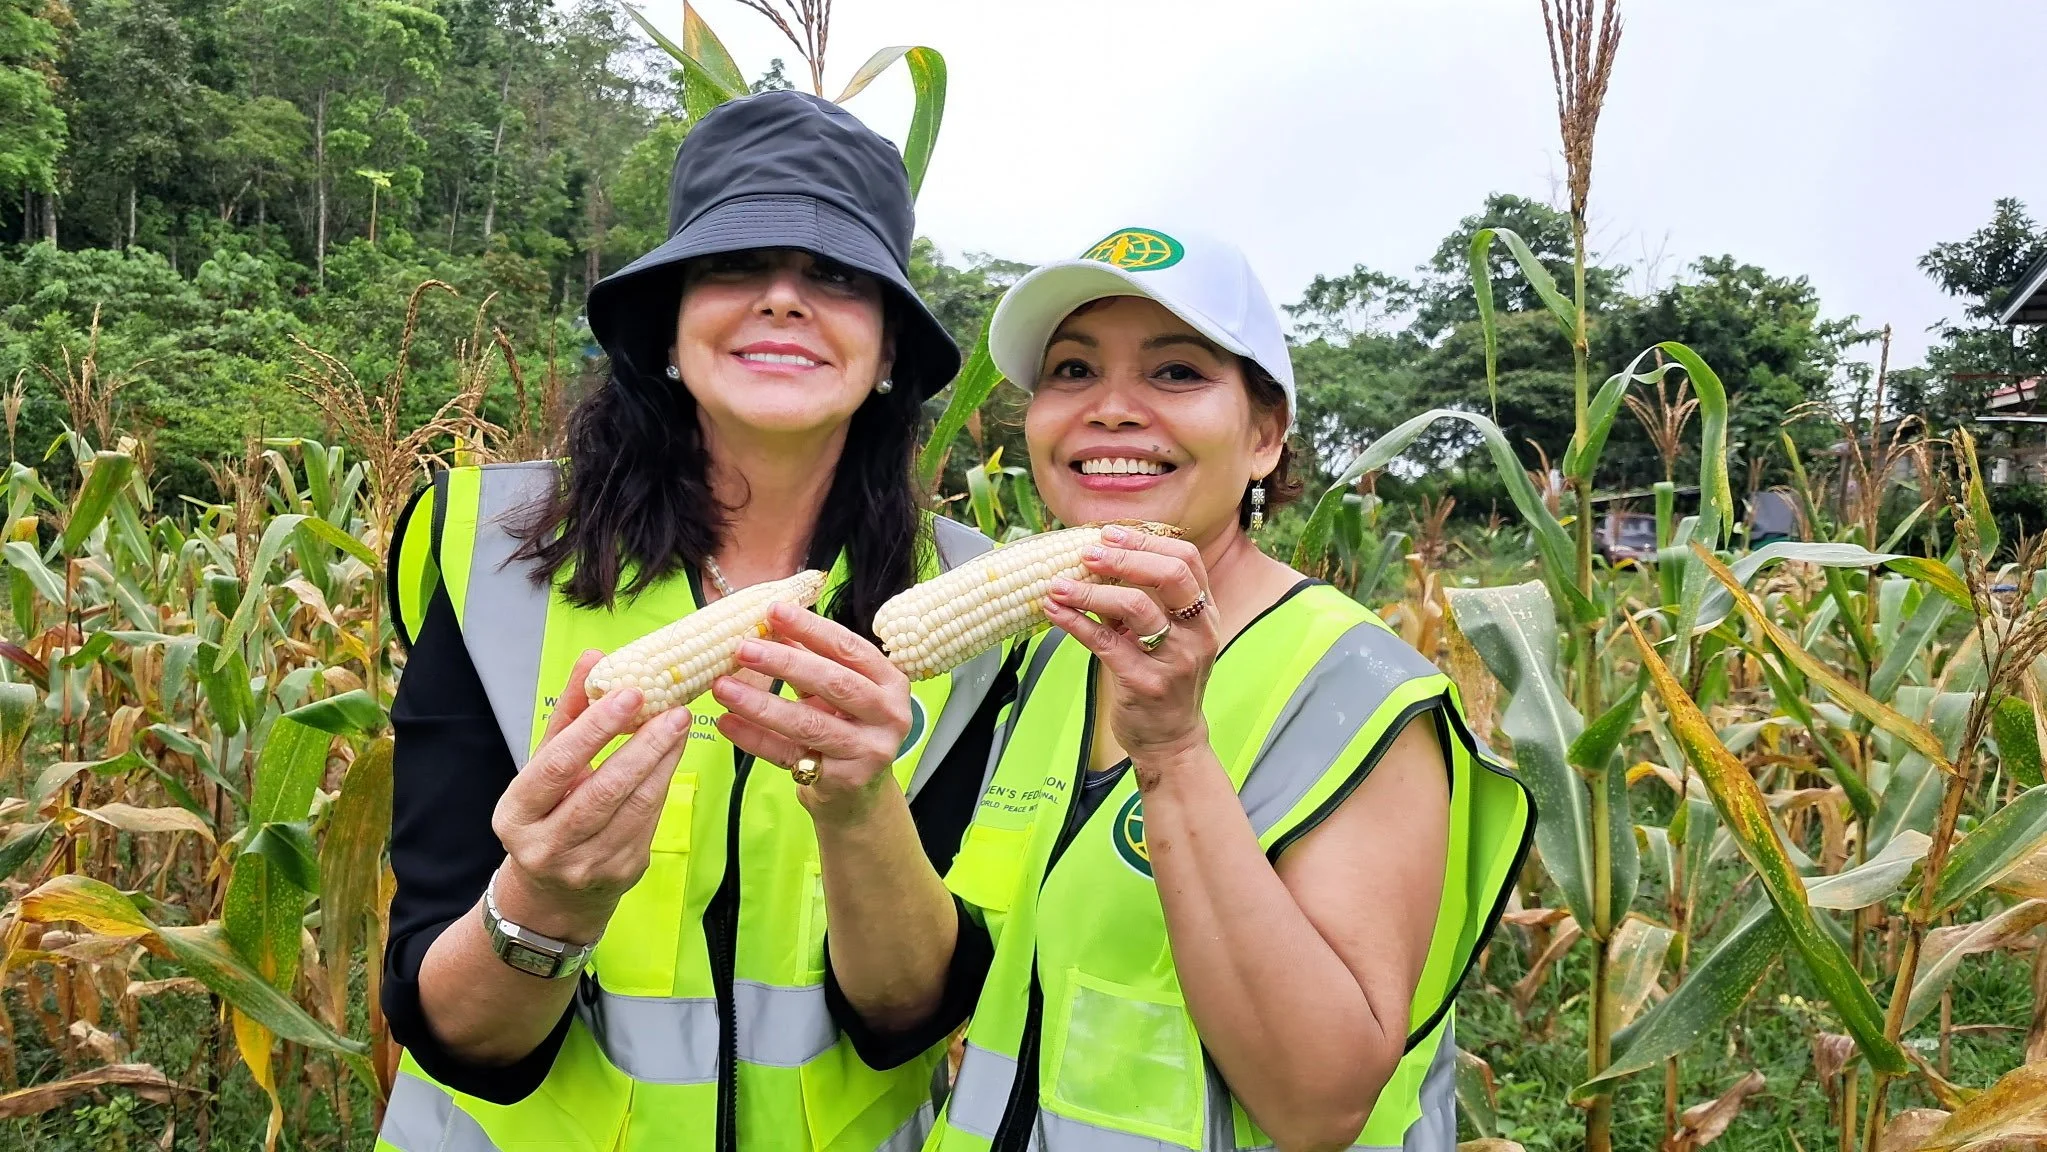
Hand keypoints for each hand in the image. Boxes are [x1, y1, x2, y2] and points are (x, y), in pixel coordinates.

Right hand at [489, 649, 694, 942]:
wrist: (554, 890)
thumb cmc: (549, 810)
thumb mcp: (546, 763)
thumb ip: (570, 711)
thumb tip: (594, 657)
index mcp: (517, 814)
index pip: (557, 764)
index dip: (595, 729)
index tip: (630, 693)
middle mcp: (546, 846)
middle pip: (602, 791)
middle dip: (643, 746)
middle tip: (672, 709)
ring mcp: (586, 865)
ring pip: (635, 807)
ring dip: (663, 761)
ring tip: (679, 723)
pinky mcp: (622, 873)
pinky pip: (650, 820)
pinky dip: (665, 782)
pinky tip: (674, 754)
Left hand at [711, 602, 913, 824]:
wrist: (859, 794)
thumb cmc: (847, 729)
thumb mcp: (837, 691)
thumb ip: (812, 658)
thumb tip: (771, 624)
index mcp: (891, 683)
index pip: (850, 648)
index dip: (812, 628)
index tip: (774, 611)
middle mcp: (888, 716)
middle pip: (834, 684)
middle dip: (784, 663)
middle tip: (743, 649)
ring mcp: (868, 751)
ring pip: (808, 724)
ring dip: (760, 704)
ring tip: (723, 688)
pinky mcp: (843, 780)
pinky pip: (789, 756)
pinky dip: (755, 739)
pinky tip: (728, 722)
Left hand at [1042, 524, 1221, 763]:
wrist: (1170, 739)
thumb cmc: (1164, 679)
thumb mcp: (1169, 635)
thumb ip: (1147, 600)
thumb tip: (1099, 559)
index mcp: (1205, 613)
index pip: (1187, 560)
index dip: (1147, 542)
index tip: (1111, 534)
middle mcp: (1197, 633)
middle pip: (1170, 576)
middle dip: (1125, 558)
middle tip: (1088, 554)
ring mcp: (1175, 659)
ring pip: (1136, 607)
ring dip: (1091, 591)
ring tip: (1058, 584)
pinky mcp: (1146, 683)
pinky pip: (1106, 643)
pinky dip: (1076, 623)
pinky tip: (1055, 612)